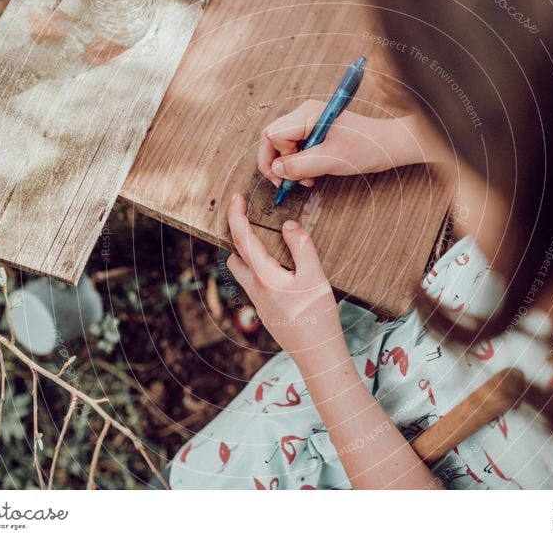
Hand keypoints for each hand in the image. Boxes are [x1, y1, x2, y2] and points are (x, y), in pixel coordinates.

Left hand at [225, 193, 345, 368]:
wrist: (317, 355)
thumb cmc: (318, 317)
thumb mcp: (315, 277)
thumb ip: (301, 246)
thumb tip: (288, 226)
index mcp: (264, 277)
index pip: (242, 239)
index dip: (236, 215)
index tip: (236, 198)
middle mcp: (255, 289)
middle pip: (235, 257)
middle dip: (238, 236)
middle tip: (252, 219)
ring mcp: (259, 303)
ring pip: (245, 273)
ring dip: (250, 255)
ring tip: (269, 243)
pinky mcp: (267, 313)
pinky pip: (257, 284)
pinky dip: (262, 269)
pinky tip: (283, 270)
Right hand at [258, 101, 426, 187]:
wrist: (389, 145)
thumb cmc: (367, 147)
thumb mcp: (331, 160)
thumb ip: (301, 164)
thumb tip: (277, 169)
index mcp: (307, 114)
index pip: (273, 135)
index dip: (278, 158)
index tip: (292, 175)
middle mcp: (304, 115)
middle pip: (273, 138)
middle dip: (278, 163)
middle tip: (289, 183)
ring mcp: (308, 123)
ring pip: (282, 145)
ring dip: (289, 166)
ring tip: (306, 180)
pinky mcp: (314, 132)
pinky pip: (295, 148)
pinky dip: (299, 164)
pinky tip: (311, 174)